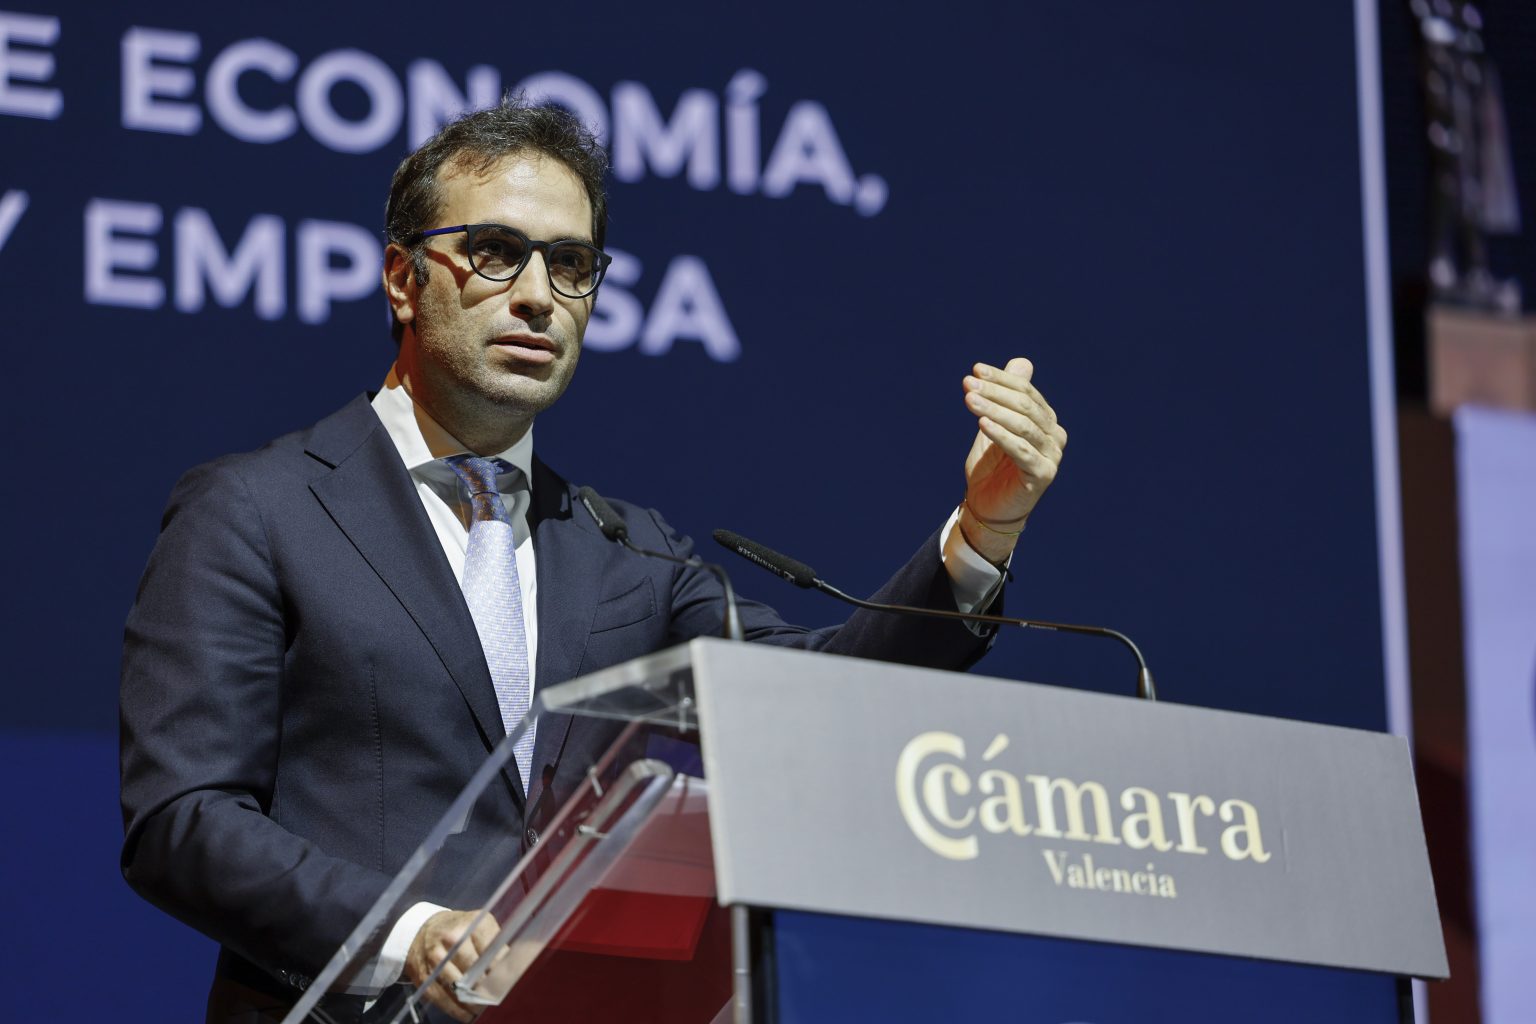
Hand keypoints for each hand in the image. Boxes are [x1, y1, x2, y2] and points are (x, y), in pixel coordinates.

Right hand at [404, 909, 501, 1022]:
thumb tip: (515, 968)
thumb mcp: (481, 926)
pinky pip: (442, 998)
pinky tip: (469, 1015)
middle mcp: (452, 939)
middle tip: (497, 1000)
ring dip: (473, 1003)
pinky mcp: (425, 976)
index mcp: (473, 924)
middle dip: (487, 988)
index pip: (491, 952)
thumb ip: (497, 944)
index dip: (500, 972)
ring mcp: (436, 958)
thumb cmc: (462, 930)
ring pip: (458, 987)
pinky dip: (457, 1010)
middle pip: (474, 970)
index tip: (508, 985)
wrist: (425, 930)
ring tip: (485, 1009)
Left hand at [960, 358, 1066, 563]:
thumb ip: (1006, 397)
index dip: (1001, 380)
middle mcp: (1055, 436)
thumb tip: (1021, 361)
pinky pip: (1021, 450)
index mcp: (1046, 421)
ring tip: (969, 399)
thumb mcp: (995, 425)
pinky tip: (982, 423)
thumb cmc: (992, 467)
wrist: (987, 509)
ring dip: (993, 410)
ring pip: (1023, 426)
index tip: (975, 370)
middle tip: (967, 383)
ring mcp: (1052, 457)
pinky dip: (1001, 435)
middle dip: (994, 392)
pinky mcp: (1043, 475)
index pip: (1025, 392)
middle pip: (1025, 406)